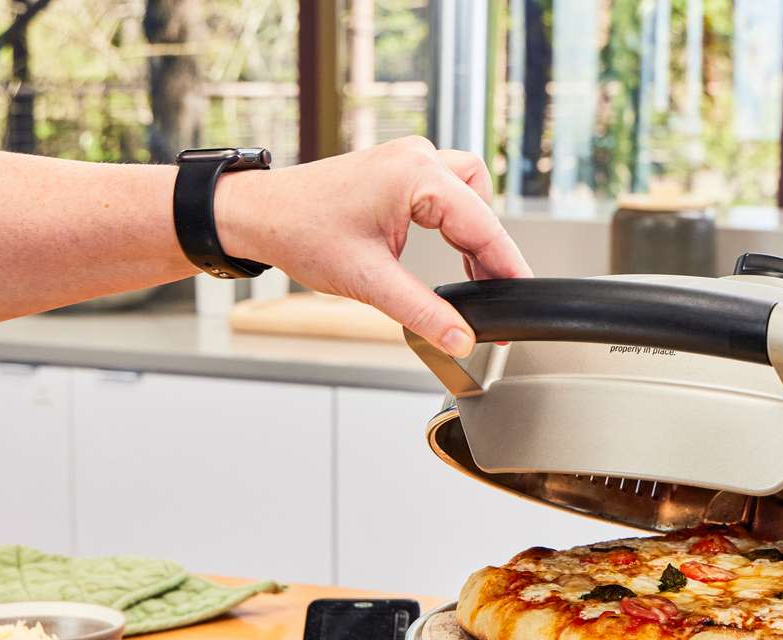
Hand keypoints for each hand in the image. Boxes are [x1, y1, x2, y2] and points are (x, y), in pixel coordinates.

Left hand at [213, 136, 529, 356]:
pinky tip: (454, 257)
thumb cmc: (300, 232)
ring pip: (472, 194)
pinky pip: (450, 192)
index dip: (508, 269)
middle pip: (483, 209)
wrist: (260, 214)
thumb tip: (461, 339)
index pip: (483, 226)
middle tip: (497, 300)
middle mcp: (418, 158)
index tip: (522, 299)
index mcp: (415, 176)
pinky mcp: (401, 169)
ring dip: (477, 234)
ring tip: (477, 280)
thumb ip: (423, 313)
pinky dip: (458, 224)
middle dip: (493, 256)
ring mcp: (410, 159)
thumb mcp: (369, 282)